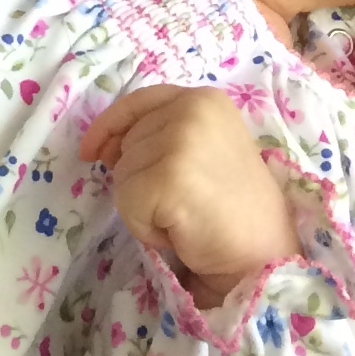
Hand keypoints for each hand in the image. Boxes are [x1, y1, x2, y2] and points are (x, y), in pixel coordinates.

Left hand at [83, 83, 298, 307]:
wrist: (262, 256)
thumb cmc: (234, 211)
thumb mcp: (199, 154)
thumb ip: (160, 138)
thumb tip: (105, 147)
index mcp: (205, 100)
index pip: (139, 101)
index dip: (110, 126)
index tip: (92, 151)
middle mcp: (194, 108)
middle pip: (126, 143)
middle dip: (142, 180)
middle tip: (183, 203)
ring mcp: (183, 139)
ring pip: (122, 175)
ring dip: (144, 207)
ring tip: (184, 217)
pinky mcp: (170, 175)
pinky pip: (126, 203)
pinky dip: (145, 227)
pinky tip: (179, 231)